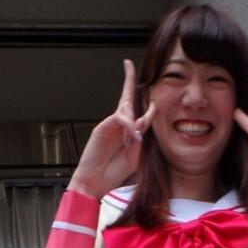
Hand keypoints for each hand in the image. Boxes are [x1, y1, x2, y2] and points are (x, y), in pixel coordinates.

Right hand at [68, 59, 155, 200]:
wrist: (94, 182)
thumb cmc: (113, 172)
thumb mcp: (134, 158)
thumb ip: (139, 141)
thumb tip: (140, 123)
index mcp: (128, 132)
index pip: (137, 111)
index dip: (147, 105)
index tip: (153, 101)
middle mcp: (119, 126)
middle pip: (126, 99)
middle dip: (129, 80)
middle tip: (128, 65)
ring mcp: (110, 125)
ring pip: (125, 109)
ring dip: (134, 119)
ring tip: (134, 138)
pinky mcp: (101, 128)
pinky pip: (119, 119)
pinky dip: (127, 125)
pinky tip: (131, 135)